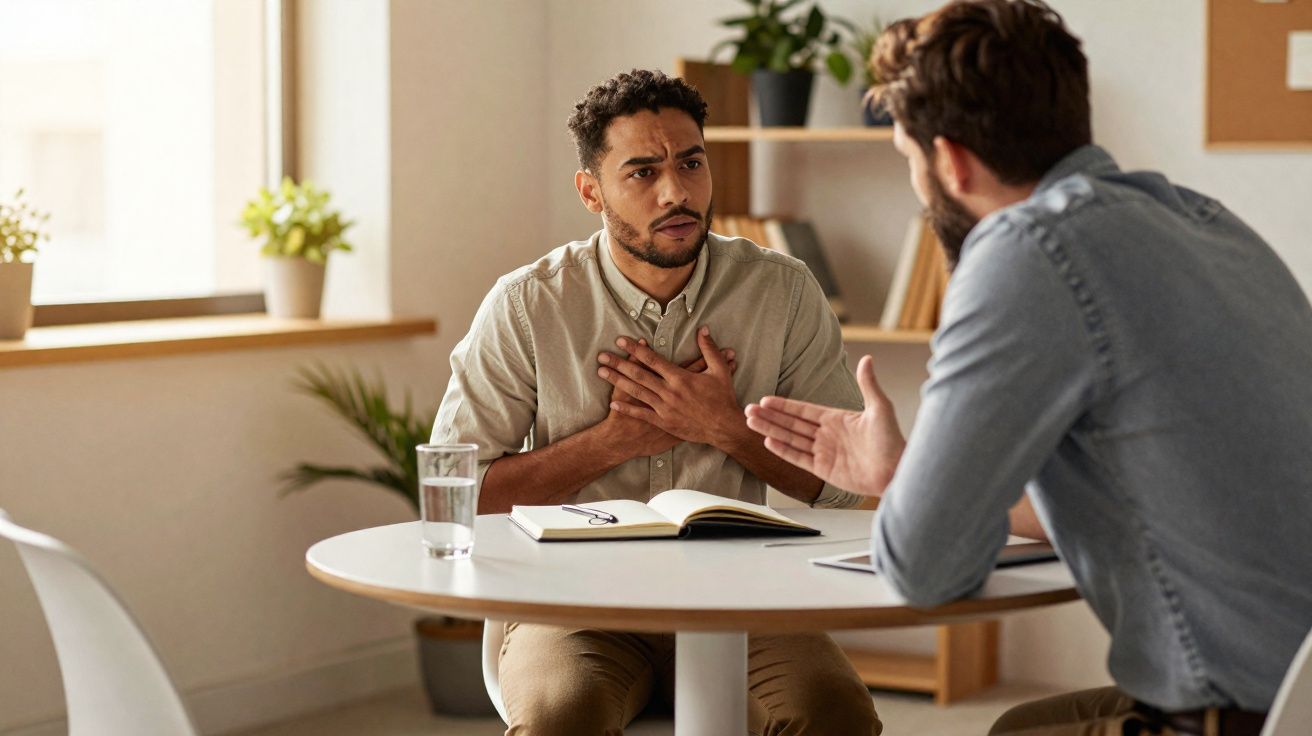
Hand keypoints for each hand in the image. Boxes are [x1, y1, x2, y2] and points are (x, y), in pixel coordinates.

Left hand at [598, 326, 742, 447]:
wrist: (724, 427)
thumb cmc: (723, 398)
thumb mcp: (720, 370)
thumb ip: (709, 349)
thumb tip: (703, 329)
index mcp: (680, 378)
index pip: (653, 360)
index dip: (635, 349)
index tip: (621, 340)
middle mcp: (669, 392)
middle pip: (639, 374)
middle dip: (618, 363)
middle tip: (602, 355)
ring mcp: (665, 408)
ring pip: (636, 392)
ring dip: (617, 381)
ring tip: (602, 372)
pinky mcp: (664, 422)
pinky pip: (642, 414)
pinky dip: (627, 409)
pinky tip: (613, 404)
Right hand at [743, 355, 904, 496]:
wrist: (896, 471)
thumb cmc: (892, 441)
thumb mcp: (880, 408)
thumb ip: (868, 385)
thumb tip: (867, 358)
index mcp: (836, 419)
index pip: (804, 410)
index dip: (784, 406)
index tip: (765, 400)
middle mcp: (826, 435)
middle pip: (792, 424)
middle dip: (770, 417)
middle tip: (749, 409)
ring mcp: (823, 452)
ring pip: (791, 439)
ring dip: (771, 430)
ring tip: (751, 423)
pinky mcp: (823, 470)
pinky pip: (798, 457)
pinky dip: (783, 450)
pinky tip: (768, 441)